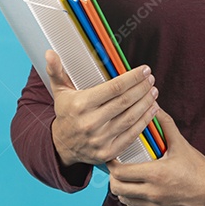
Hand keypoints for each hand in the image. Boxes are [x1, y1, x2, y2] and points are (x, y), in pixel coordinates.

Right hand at [46, 49, 159, 166]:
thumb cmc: (66, 114)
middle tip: (151, 79)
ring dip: (146, 103)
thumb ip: (56, 71)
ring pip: (131, 117)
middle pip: (125, 101)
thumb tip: (50, 53)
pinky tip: (153, 110)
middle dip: (142, 88)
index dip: (132, 78)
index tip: (145, 70)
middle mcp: (90, 123)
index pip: (114, 88)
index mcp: (81, 105)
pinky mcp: (109, 152)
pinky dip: (145, 121)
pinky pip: (132, 134)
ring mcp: (100, 139)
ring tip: (153, 91)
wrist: (62, 147)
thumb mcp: (60, 92)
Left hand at [107, 108, 204, 205]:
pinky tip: (138, 189)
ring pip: (125, 200)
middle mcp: (152, 193)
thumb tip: (155, 106)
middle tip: (117, 168)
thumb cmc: (199, 169)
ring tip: (127, 178)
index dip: (111, 165)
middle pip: (117, 188)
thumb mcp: (182, 145)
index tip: (112, 157)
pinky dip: (133, 199)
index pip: (120, 172)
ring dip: (122, 189)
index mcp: (155, 174)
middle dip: (113, 178)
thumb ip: (166, 124)